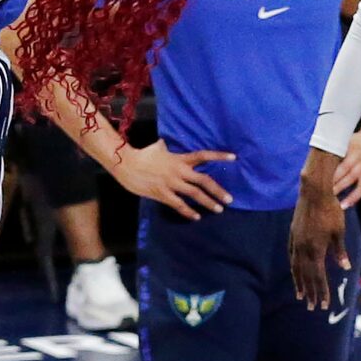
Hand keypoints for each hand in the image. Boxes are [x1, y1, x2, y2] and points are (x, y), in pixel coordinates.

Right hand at [113, 141, 234, 217]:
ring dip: (208, 202)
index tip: (234, 157)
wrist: (126, 165)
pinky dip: (188, 211)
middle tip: (229, 199)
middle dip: (218, 191)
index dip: (219, 156)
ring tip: (219, 209)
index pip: (203, 155)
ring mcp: (171, 183)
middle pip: (203, 181)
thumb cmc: (142, 155)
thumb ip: (166, 147)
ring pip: (194, 194)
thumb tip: (165, 143)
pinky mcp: (162, 194)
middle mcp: (179, 171)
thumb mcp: (157, 148)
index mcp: (180, 159)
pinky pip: (178, 204)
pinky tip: (196, 217)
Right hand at [290, 169, 353, 307]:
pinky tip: (295, 272)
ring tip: (300, 296)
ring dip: (299, 283)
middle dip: (310, 293)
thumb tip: (346, 268)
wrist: (314, 192)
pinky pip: (291, 256)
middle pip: (306, 276)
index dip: (321, 291)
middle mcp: (303, 249)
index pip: (318, 276)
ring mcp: (296, 242)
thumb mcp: (340, 232)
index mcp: (316, 250)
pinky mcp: (293, 234)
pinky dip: (294, 267)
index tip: (323, 304)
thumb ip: (340, 251)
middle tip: (311, 307)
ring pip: (296, 268)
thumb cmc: (331, 211)